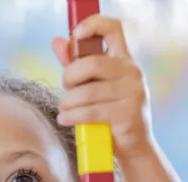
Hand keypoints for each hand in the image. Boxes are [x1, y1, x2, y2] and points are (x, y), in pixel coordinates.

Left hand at [52, 15, 153, 158]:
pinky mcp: (127, 114)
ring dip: (68, 103)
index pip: (112, 29)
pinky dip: (72, 116)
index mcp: (124, 60)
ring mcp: (133, 93)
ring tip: (64, 111)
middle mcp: (132, 72)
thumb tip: (57, 42)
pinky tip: (65, 120)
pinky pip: (91, 112)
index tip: (76, 36)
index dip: (93, 26)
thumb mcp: (95, 87)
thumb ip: (77, 66)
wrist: (133, 147)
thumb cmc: (110, 115)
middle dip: (69, 78)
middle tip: (65, 90)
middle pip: (91, 64)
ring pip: (87, 92)